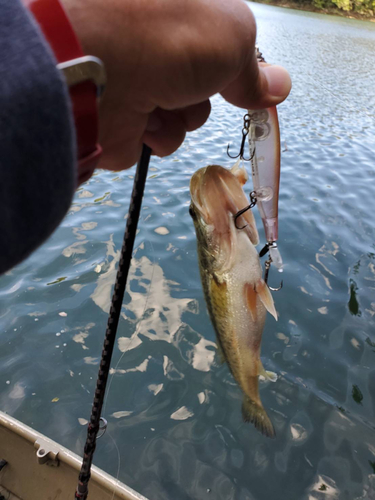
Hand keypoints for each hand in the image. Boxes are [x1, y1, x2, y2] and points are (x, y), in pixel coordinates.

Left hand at [62, 0, 290, 170]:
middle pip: (199, 81)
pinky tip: (146, 120)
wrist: (103, 71)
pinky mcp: (120, 120)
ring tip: (166, 101)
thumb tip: (279, 87)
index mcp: (173, 16)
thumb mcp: (233, 37)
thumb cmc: (171, 37)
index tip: (243, 77)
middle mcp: (152, 46)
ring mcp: (133, 82)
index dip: (230, 59)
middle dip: (206, 90)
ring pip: (182, 115)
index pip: (212, 41)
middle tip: (196, 83)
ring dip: (184, 116)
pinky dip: (160, 135)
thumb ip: (254, 67)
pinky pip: (158, 138)